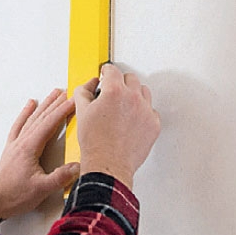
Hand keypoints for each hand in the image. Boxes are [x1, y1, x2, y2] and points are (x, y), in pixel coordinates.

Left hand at [0, 90, 80, 220]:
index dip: (63, 111)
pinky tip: (30, 106)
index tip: (74, 100)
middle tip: (68, 92)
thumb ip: (60, 177)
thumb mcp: (42, 189)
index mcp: (29, 148)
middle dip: (55, 103)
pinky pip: (19, 125)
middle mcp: (21, 142)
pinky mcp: (12, 148)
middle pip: (41, 117)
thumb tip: (78, 166)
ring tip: (53, 94)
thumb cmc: (15, 195)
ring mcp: (15, 144)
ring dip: (43, 105)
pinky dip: (25, 114)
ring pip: (31, 119)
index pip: (49, 124)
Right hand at [74, 63, 160, 188]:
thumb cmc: (95, 142)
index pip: (112, 70)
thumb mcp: (81, 112)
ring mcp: (146, 111)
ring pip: (143, 92)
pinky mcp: (154, 124)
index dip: (106, 72)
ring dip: (133, 95)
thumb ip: (83, 92)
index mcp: (114, 91)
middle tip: (113, 92)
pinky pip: (151, 111)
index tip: (106, 74)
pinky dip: (142, 112)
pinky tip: (131, 120)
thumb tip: (88, 85)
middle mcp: (133, 97)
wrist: (108, 164)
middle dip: (120, 83)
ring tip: (123, 106)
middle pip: (130, 78)